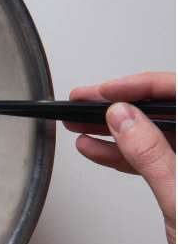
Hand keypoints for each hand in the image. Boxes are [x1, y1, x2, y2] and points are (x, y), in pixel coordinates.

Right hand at [63, 72, 174, 243]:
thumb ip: (150, 153)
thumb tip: (123, 118)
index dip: (140, 86)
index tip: (106, 92)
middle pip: (164, 109)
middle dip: (120, 104)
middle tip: (85, 101)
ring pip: (153, 133)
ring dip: (115, 129)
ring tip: (80, 124)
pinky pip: (150, 156)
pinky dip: (122, 153)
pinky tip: (97, 148)